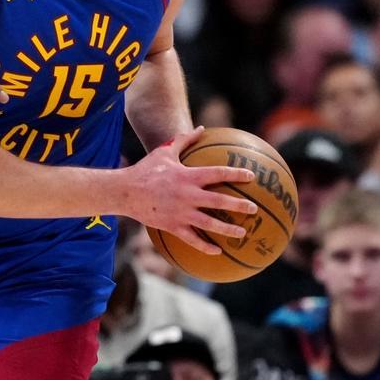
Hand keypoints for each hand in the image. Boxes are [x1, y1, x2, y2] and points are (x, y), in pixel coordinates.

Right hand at [123, 127, 257, 254]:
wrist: (125, 191)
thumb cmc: (146, 170)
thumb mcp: (164, 152)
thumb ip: (184, 140)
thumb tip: (202, 128)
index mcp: (188, 176)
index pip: (218, 173)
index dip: (236, 174)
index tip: (251, 177)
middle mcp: (187, 195)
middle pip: (219, 200)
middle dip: (239, 205)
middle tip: (254, 208)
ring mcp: (181, 212)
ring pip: (210, 223)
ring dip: (228, 229)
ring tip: (243, 232)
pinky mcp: (172, 226)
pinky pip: (192, 239)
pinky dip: (205, 246)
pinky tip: (217, 250)